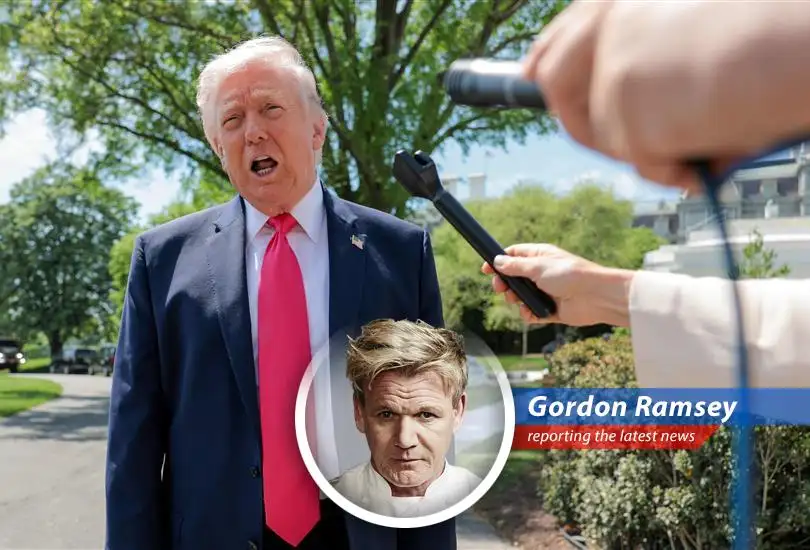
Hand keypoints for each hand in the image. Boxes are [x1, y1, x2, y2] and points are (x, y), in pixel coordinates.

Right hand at [480, 243, 631, 327]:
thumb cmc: (570, 275)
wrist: (595, 297)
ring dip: (515, 300)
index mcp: (540, 257)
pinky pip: (531, 312)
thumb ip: (515, 266)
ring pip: (520, 297)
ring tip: (518, 301)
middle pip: (513, 278)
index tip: (485, 269)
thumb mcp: (538, 267)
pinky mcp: (549, 309)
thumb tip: (497, 261)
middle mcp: (541, 273)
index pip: (513, 255)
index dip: (498, 261)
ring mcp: (545, 292)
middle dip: (504, 284)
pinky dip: (528, 314)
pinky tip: (531, 312)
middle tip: (500, 289)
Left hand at [523, 1, 800, 193]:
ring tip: (706, 135)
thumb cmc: (778, 32)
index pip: (569, 32)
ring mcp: (615, 70)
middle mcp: (611, 28)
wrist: (803, 42)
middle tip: (619, 146)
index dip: (548, 55)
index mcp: (626, 0)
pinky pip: (640, 161)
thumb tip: (628, 99)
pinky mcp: (627, 112)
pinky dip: (673, 171)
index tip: (532, 74)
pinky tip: (707, 157)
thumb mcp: (700, 23)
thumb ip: (656, 49)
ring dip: (649, 147)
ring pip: (608, 132)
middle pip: (558, 82)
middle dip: (579, 121)